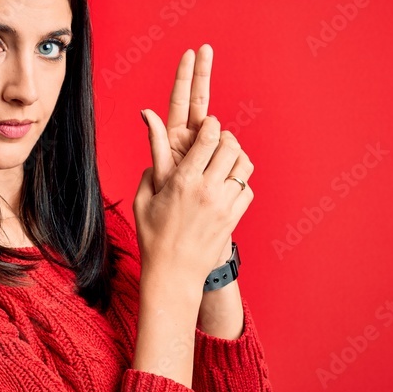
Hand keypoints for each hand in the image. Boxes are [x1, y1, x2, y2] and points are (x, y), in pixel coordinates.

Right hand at [141, 44, 251, 267]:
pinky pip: (247, 189)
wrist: (173, 274)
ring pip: (244, 167)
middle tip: (220, 139)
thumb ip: (152, 157)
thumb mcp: (145, 196)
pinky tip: (228, 183)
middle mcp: (207, 190)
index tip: (209, 124)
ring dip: (237, 157)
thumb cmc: (153, 236)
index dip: (212, 125)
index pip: (208, 139)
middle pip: (231, 147)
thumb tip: (148, 117)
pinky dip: (241, 181)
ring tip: (226, 159)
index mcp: (183, 181)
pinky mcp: (234, 218)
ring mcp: (224, 205)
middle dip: (227, 137)